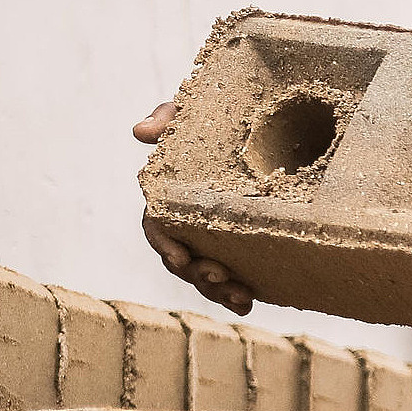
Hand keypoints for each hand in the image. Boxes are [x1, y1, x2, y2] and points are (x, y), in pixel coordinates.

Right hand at [133, 99, 258, 312]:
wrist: (270, 117)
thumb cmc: (220, 112)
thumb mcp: (195, 109)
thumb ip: (168, 116)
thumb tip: (141, 132)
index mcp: (170, 194)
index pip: (157, 225)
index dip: (164, 244)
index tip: (179, 256)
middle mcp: (188, 220)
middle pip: (181, 258)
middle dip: (196, 274)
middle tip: (220, 276)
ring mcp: (213, 235)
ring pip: (204, 274)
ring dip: (218, 290)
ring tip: (242, 297)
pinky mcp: (241, 244)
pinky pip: (233, 275)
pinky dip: (236, 292)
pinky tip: (251, 300)